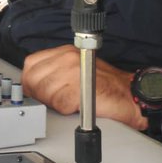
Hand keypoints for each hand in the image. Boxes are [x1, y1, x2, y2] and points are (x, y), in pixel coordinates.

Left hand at [22, 45, 146, 130]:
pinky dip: (67, 110)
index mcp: (64, 52)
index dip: (31, 83)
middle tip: (56, 101)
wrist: (131, 95)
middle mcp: (68, 57)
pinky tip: (78, 107)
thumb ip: (53, 74)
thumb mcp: (76, 72)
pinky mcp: (80, 86)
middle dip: (40, 95)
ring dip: (55, 104)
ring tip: (70, 103)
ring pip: (45, 93)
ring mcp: (73, 70)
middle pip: (33, 80)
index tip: (38, 93)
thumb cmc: (107, 88)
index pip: (30, 65)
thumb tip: (32, 86)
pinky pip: (60, 104)